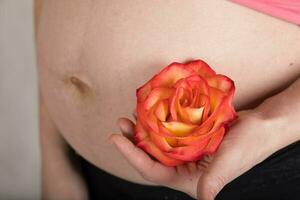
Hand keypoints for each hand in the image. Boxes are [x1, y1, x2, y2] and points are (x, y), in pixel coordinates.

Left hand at [110, 110, 284, 198]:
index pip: (154, 171)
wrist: (264, 125)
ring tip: (131, 115)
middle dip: (134, 141)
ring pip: (159, 143)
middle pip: (152, 157)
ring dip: (144, 129)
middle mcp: (186, 167)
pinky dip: (159, 122)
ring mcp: (188, 152)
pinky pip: (170, 131)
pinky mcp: (192, 138)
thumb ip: (213, 180)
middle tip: (121, 123)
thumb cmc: (250, 144)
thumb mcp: (229, 161)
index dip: (132, 156)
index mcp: (191, 178)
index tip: (115, 138)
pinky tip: (152, 110)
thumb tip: (203, 199)